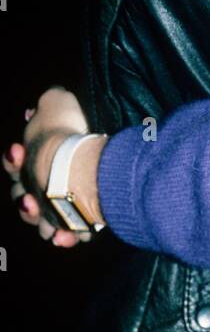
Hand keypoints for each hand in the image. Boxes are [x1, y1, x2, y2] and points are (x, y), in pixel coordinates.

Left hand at [3, 87, 92, 246]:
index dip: (13, 159)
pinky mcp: (74, 225)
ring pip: (43, 224)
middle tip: (32, 196)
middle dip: (27, 202)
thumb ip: (52, 101)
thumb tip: (53, 95)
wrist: (75, 164)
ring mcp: (50, 211)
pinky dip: (72, 236)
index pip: (12, 164)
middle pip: (23, 201)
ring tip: (58, 222)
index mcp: (24, 163)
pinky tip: (76, 235)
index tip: (18, 148)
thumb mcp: (56, 104)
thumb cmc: (63, 135)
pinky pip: (72, 235)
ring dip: (48, 223)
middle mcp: (33, 189)